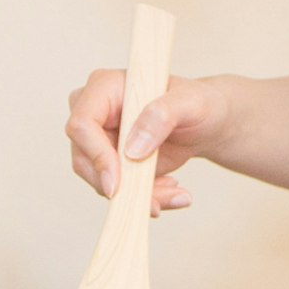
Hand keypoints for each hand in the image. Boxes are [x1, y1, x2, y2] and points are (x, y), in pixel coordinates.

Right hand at [65, 69, 224, 207]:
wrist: (206, 123)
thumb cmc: (197, 103)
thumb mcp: (190, 103)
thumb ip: (162, 115)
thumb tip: (133, 147)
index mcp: (106, 87)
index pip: (82, 124)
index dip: (95, 155)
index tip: (117, 183)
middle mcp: (97, 112)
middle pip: (84, 158)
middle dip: (119, 185)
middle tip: (155, 201)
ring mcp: (101, 139)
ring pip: (99, 179)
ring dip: (134, 196)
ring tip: (173, 195)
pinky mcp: (112, 162)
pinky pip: (115, 188)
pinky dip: (142, 198)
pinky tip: (169, 191)